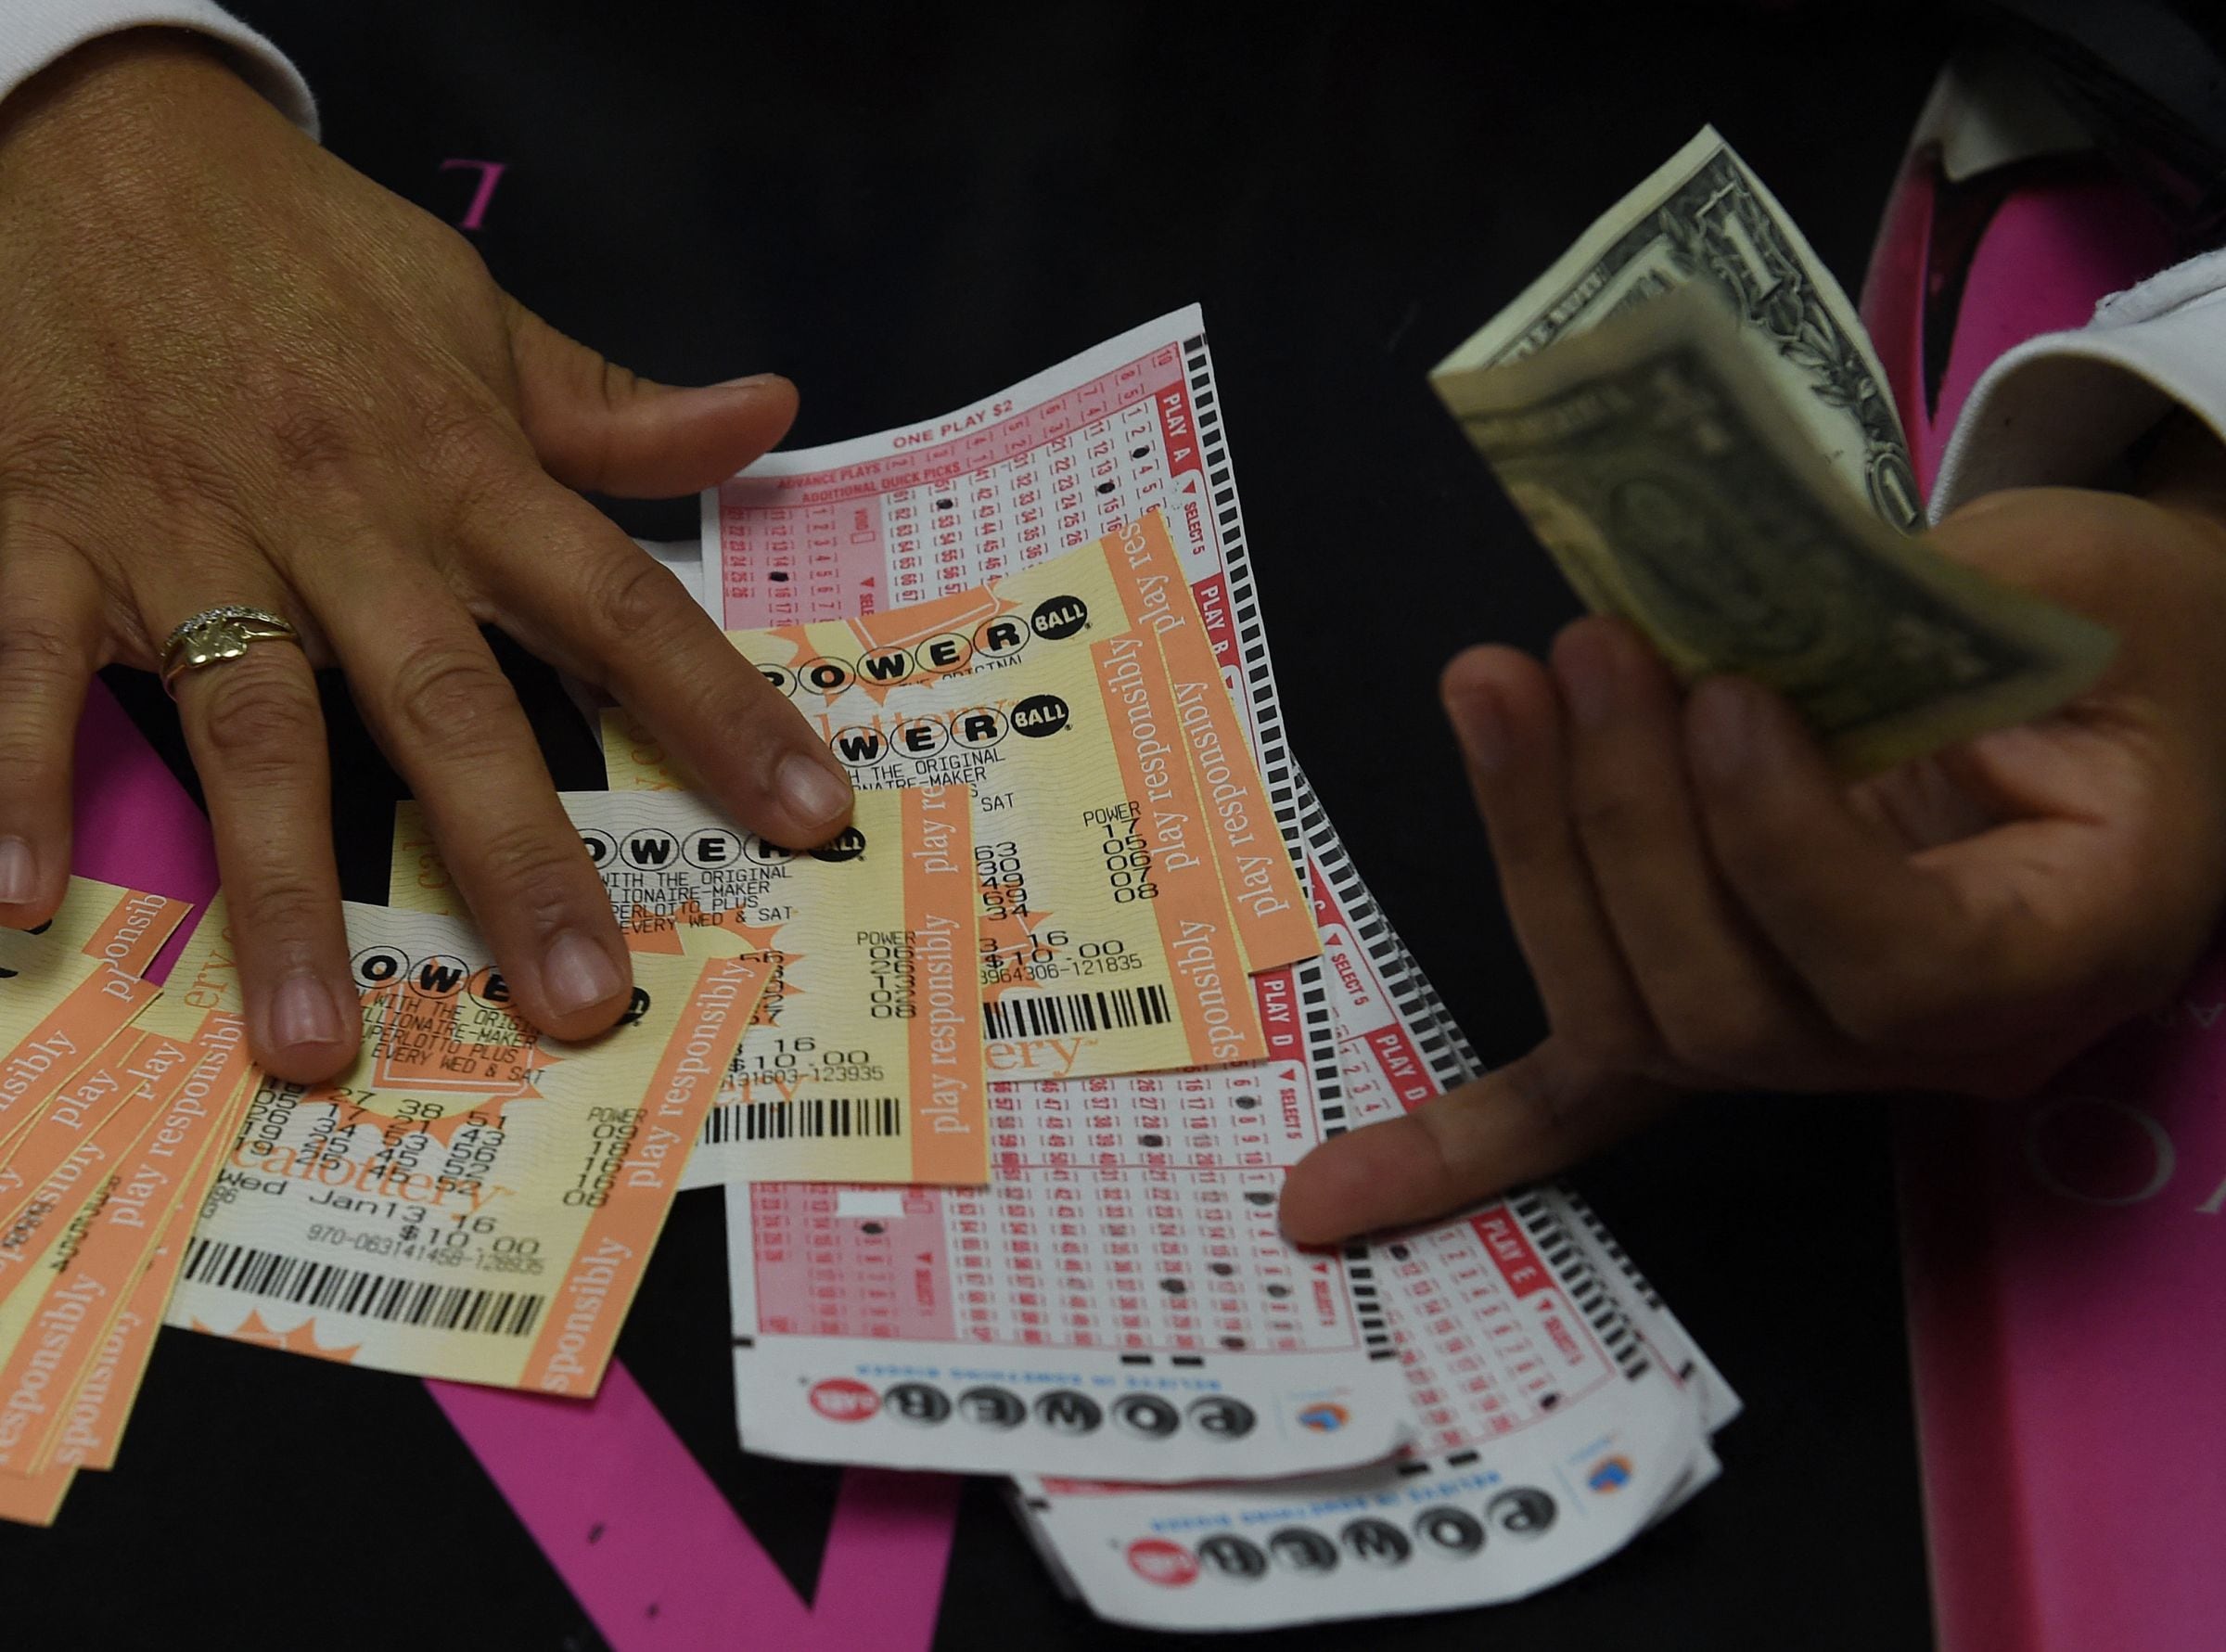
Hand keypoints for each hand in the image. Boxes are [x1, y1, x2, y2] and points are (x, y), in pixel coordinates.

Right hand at [0, 32, 851, 1077]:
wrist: (104, 139)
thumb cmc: (309, 254)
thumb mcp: (481, 315)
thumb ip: (614, 404)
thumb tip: (769, 411)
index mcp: (467, 472)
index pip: (623, 603)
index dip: (725, 710)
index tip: (809, 814)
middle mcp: (346, 520)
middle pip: (449, 706)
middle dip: (519, 858)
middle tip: (577, 1003)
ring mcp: (191, 534)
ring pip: (254, 727)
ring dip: (284, 891)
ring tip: (312, 1042)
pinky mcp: (43, 529)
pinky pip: (23, 663)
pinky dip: (10, 771)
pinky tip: (13, 902)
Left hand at [1280, 455, 2225, 1243]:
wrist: (2136, 684)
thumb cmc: (2118, 632)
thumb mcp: (2063, 584)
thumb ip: (1913, 607)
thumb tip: (1695, 596)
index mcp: (2063, 945)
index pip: (1895, 967)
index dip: (1783, 848)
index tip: (1731, 698)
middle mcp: (1933, 1038)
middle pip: (1725, 1007)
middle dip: (1624, 827)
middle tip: (1582, 653)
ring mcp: (1817, 1048)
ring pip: (1632, 1017)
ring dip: (1536, 854)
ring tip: (1494, 685)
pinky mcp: (1723, 1014)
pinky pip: (1589, 1099)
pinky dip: (1461, 1139)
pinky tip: (1331, 1199)